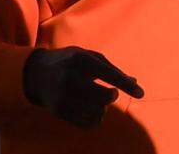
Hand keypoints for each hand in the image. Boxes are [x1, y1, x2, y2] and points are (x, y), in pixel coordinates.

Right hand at [23, 46, 143, 127]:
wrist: (37, 73)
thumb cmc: (69, 62)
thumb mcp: (88, 57)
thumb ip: (111, 68)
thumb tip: (134, 83)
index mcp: (80, 59)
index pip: (109, 74)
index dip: (126, 85)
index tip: (141, 94)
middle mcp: (70, 77)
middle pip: (104, 97)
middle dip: (111, 96)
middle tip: (111, 93)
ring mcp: (63, 96)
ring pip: (96, 111)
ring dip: (102, 109)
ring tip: (96, 101)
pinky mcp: (59, 110)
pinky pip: (87, 122)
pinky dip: (94, 119)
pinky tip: (90, 110)